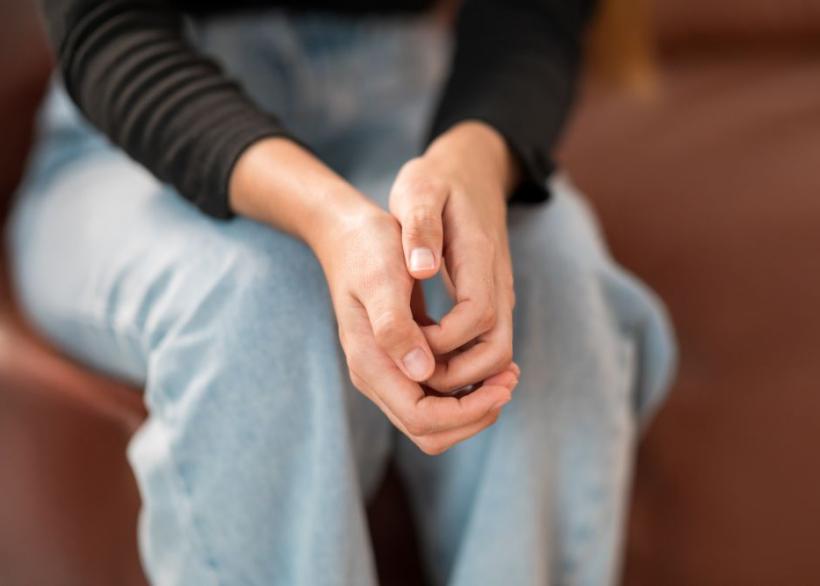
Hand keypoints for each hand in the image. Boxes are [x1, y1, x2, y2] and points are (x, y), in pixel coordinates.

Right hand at [230, 137, 517, 453]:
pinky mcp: (398, 363)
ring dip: (473, 406)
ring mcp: (386, 373)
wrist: (348, 235)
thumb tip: (422, 371)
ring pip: (433, 421)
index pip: (421, 417)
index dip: (467, 411)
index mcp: (370, 362)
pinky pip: (434, 397)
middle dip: (474, 414)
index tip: (503, 385)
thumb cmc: (367, 248)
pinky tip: (490, 367)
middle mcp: (375, 377)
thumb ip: (395, 326)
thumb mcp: (382, 278)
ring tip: (507, 376)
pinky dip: (464, 391)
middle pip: (429, 431)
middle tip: (510, 382)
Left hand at [389, 121, 519, 392]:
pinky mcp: (492, 298)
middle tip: (416, 378)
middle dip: (462, 375)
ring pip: (498, 352)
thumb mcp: (418, 188)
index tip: (409, 344)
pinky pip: (488, 344)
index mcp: (480, 255)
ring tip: (420, 379)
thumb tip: (421, 268)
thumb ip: (421, 226)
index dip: (445, 342)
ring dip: (465, 376)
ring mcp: (500, 292)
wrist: (472, 169)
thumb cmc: (437, 180)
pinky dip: (466, 364)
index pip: (478, 316)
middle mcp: (499, 280)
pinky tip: (431, 365)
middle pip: (498, 349)